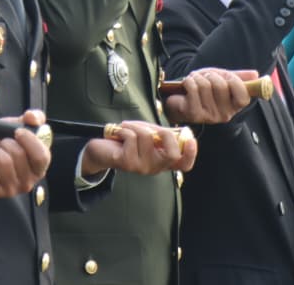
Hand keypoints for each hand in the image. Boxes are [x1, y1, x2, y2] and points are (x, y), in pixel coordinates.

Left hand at [0, 110, 50, 198]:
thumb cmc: (0, 143)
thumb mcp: (16, 126)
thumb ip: (31, 119)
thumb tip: (33, 117)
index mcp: (37, 167)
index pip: (42, 157)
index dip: (30, 141)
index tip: (18, 131)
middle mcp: (27, 182)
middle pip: (19, 156)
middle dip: (6, 143)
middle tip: (2, 144)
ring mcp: (9, 190)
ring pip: (2, 161)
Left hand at [80, 121, 196, 175]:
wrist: (102, 149)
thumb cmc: (128, 139)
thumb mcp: (148, 135)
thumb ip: (162, 134)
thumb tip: (177, 132)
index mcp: (163, 160)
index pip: (184, 164)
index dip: (191, 154)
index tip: (191, 139)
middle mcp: (155, 167)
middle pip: (172, 154)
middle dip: (164, 133)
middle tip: (151, 128)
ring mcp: (141, 167)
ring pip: (146, 137)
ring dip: (135, 125)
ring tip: (127, 128)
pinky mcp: (127, 163)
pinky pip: (131, 137)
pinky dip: (124, 129)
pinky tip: (119, 134)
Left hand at [163, 68, 253, 124]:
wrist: (181, 98)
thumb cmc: (204, 89)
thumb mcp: (222, 79)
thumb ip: (239, 77)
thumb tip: (256, 75)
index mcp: (235, 106)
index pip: (244, 96)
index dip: (234, 81)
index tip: (226, 76)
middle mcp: (224, 115)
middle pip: (222, 86)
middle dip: (211, 75)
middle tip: (205, 77)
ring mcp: (209, 116)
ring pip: (205, 85)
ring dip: (197, 77)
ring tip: (195, 81)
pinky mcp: (194, 114)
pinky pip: (193, 88)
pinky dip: (188, 81)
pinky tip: (187, 85)